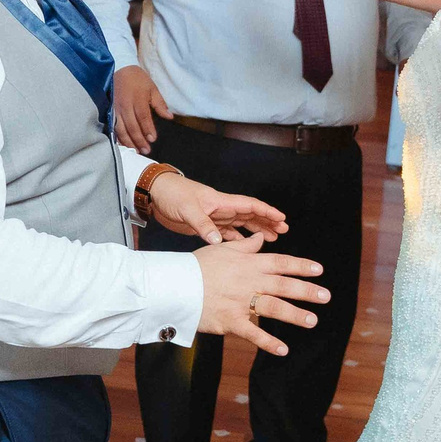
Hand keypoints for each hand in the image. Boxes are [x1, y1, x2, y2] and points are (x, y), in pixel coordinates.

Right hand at [113, 66, 171, 154]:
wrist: (120, 68)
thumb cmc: (138, 79)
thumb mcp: (152, 89)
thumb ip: (160, 104)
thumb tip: (169, 117)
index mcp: (138, 100)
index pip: (143, 118)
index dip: (148, 130)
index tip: (153, 139)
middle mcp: (126, 106)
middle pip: (132, 126)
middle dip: (139, 140)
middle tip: (146, 150)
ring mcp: (116, 109)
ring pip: (121, 129)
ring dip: (128, 141)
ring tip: (136, 150)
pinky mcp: (110, 110)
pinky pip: (113, 126)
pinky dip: (118, 136)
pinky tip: (122, 143)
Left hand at [147, 174, 285, 243]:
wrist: (157, 195)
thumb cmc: (173, 195)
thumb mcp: (188, 210)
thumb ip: (203, 225)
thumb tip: (218, 241)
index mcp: (221, 202)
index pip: (250, 205)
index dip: (266, 211)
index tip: (281, 218)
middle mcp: (222, 209)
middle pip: (251, 215)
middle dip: (268, 222)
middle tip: (283, 230)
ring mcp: (215, 217)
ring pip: (242, 224)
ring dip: (257, 230)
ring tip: (272, 238)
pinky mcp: (207, 226)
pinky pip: (227, 233)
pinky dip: (238, 239)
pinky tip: (247, 246)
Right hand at [193, 233, 327, 354]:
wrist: (174, 285)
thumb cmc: (196, 266)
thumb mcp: (221, 250)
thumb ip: (245, 246)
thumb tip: (261, 240)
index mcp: (249, 264)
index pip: (281, 263)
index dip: (302, 266)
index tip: (319, 270)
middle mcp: (249, 282)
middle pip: (284, 286)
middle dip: (307, 291)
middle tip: (326, 297)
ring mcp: (241, 302)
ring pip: (274, 308)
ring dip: (295, 315)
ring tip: (312, 321)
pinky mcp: (231, 321)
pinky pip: (253, 333)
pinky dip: (268, 342)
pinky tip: (283, 350)